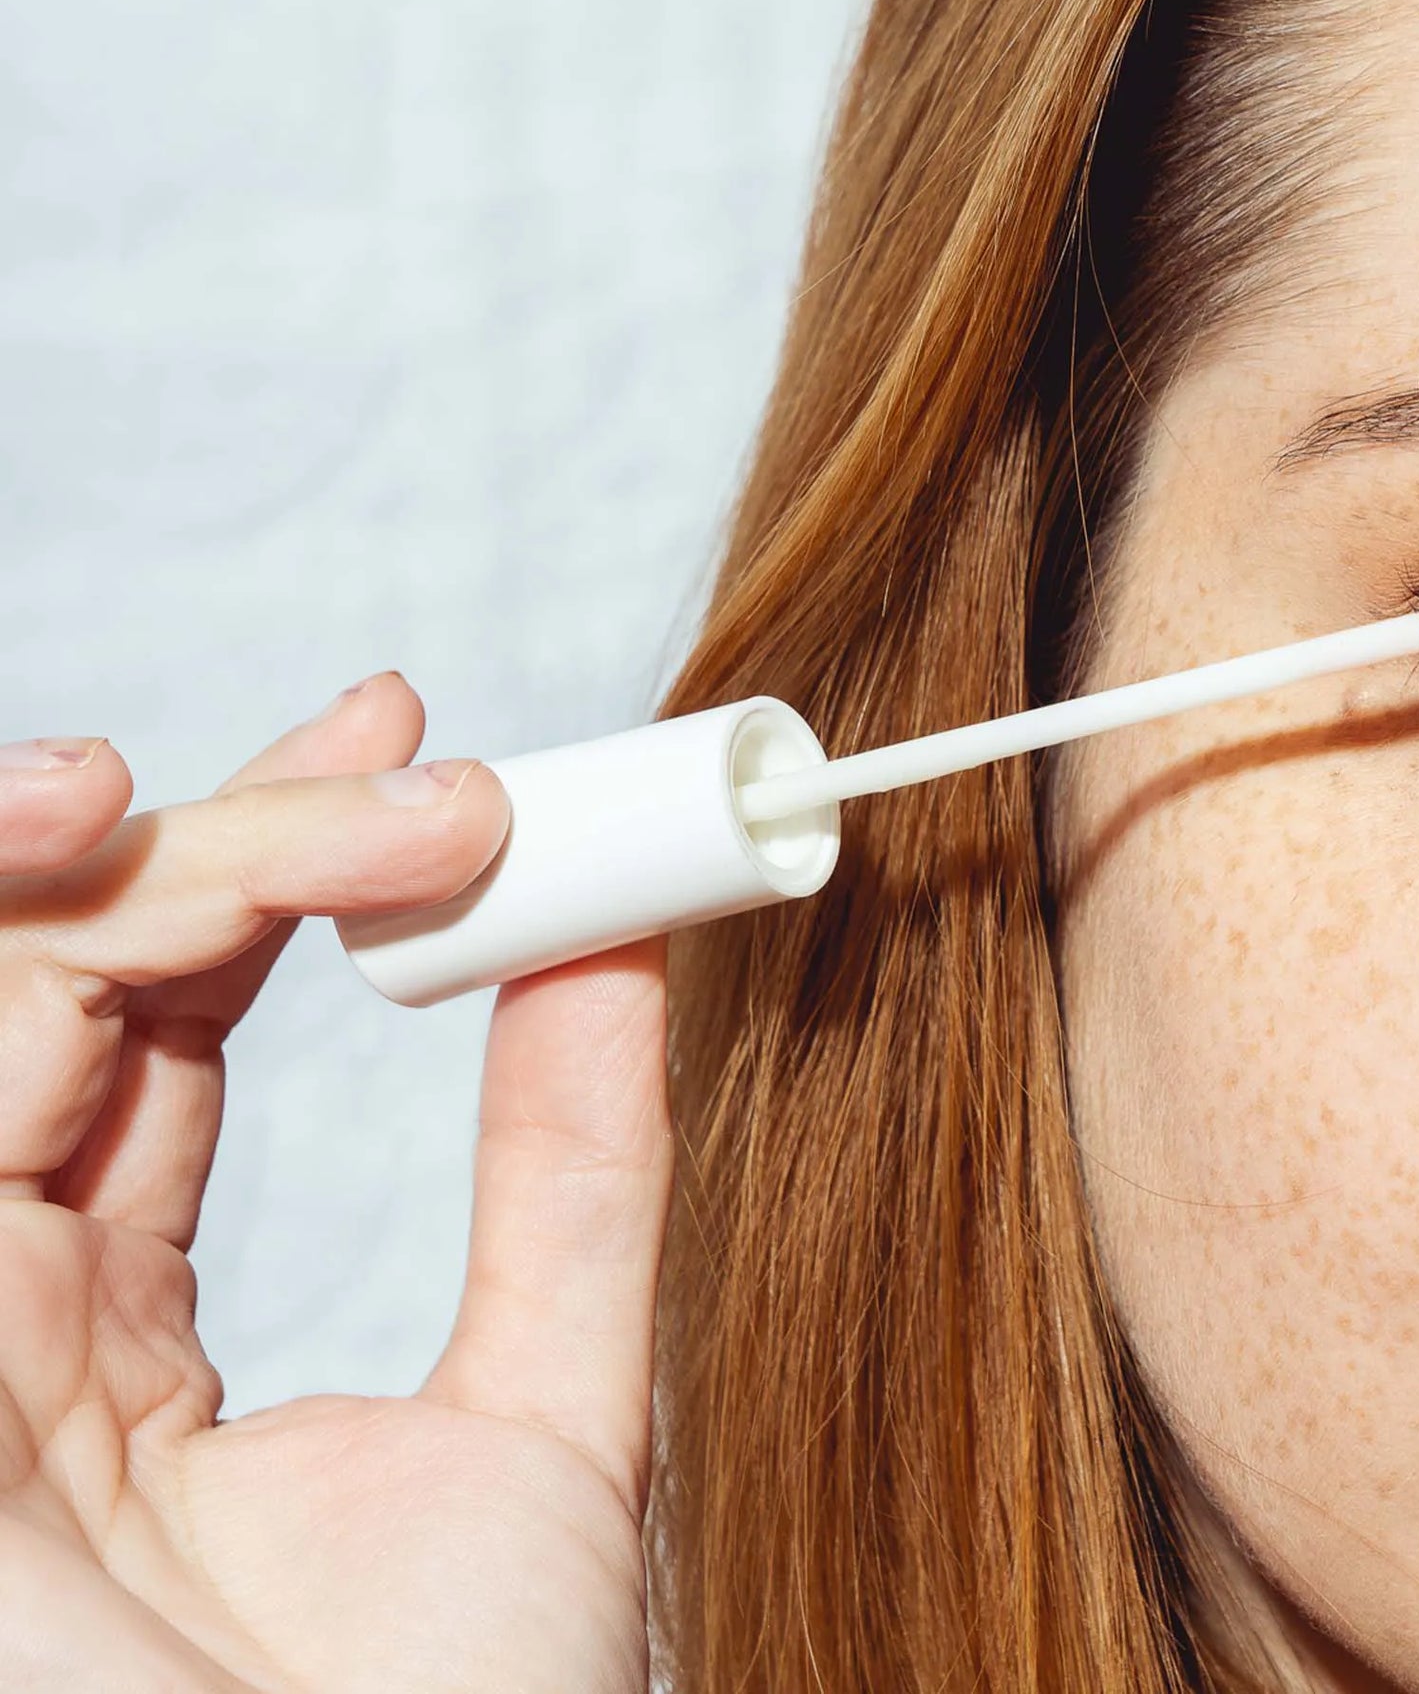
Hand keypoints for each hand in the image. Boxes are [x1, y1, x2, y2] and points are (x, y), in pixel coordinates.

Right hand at [0, 677, 672, 1692]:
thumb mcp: (551, 1403)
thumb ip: (568, 1173)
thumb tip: (619, 939)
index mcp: (119, 1332)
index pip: (165, 1025)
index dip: (278, 861)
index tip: (426, 755)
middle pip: (61, 981)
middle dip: (227, 835)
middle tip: (414, 767)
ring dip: (130, 858)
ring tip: (337, 799)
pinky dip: (10, 954)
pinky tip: (94, 843)